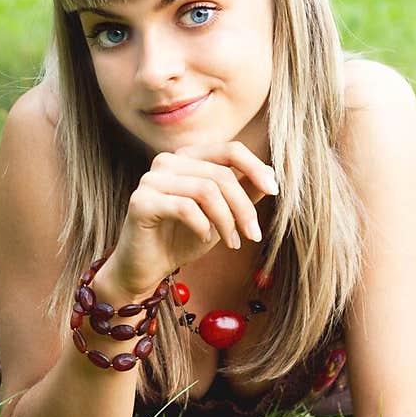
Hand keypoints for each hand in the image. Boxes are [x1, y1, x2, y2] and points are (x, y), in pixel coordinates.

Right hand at [101, 140, 278, 299]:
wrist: (147, 267)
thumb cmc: (184, 238)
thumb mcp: (222, 214)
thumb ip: (242, 192)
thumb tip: (271, 175)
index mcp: (187, 157)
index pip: (229, 149)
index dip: (256, 168)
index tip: (274, 191)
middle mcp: (167, 161)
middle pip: (221, 175)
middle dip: (243, 208)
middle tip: (253, 235)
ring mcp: (151, 179)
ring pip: (206, 191)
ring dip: (227, 221)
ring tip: (232, 242)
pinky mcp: (140, 201)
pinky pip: (186, 208)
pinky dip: (203, 227)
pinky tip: (204, 239)